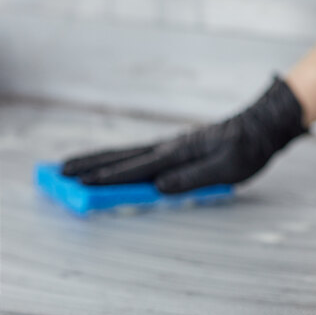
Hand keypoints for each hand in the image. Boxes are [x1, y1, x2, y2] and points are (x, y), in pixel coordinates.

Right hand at [63, 77, 306, 192]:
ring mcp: (162, 147)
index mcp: (174, 154)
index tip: (81, 184)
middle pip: (117, 158)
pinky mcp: (166, 149)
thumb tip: (159, 188)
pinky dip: (109, 159)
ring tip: (67, 166)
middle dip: (86, 166)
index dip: (107, 178)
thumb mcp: (227, 168)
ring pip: (120, 154)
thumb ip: (192, 178)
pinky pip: (131, 155)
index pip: (134, 169)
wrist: (258, 126)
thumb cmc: (245, 150)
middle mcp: (162, 148)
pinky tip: (101, 164)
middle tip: (58, 173)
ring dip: (92, 160)